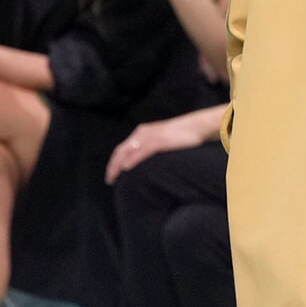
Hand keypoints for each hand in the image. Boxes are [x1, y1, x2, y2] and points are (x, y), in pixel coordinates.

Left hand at [105, 110, 219, 183]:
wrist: (196, 126)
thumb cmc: (183, 135)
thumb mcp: (163, 141)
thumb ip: (153, 148)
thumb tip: (148, 163)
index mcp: (142, 133)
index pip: (123, 148)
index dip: (115, 161)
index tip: (112, 174)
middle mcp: (142, 133)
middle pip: (121, 151)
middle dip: (112, 166)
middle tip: (109, 180)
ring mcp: (149, 137)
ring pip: (128, 152)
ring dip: (118, 166)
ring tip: (113, 177)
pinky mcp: (158, 141)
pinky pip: (141, 152)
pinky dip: (132, 160)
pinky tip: (126, 168)